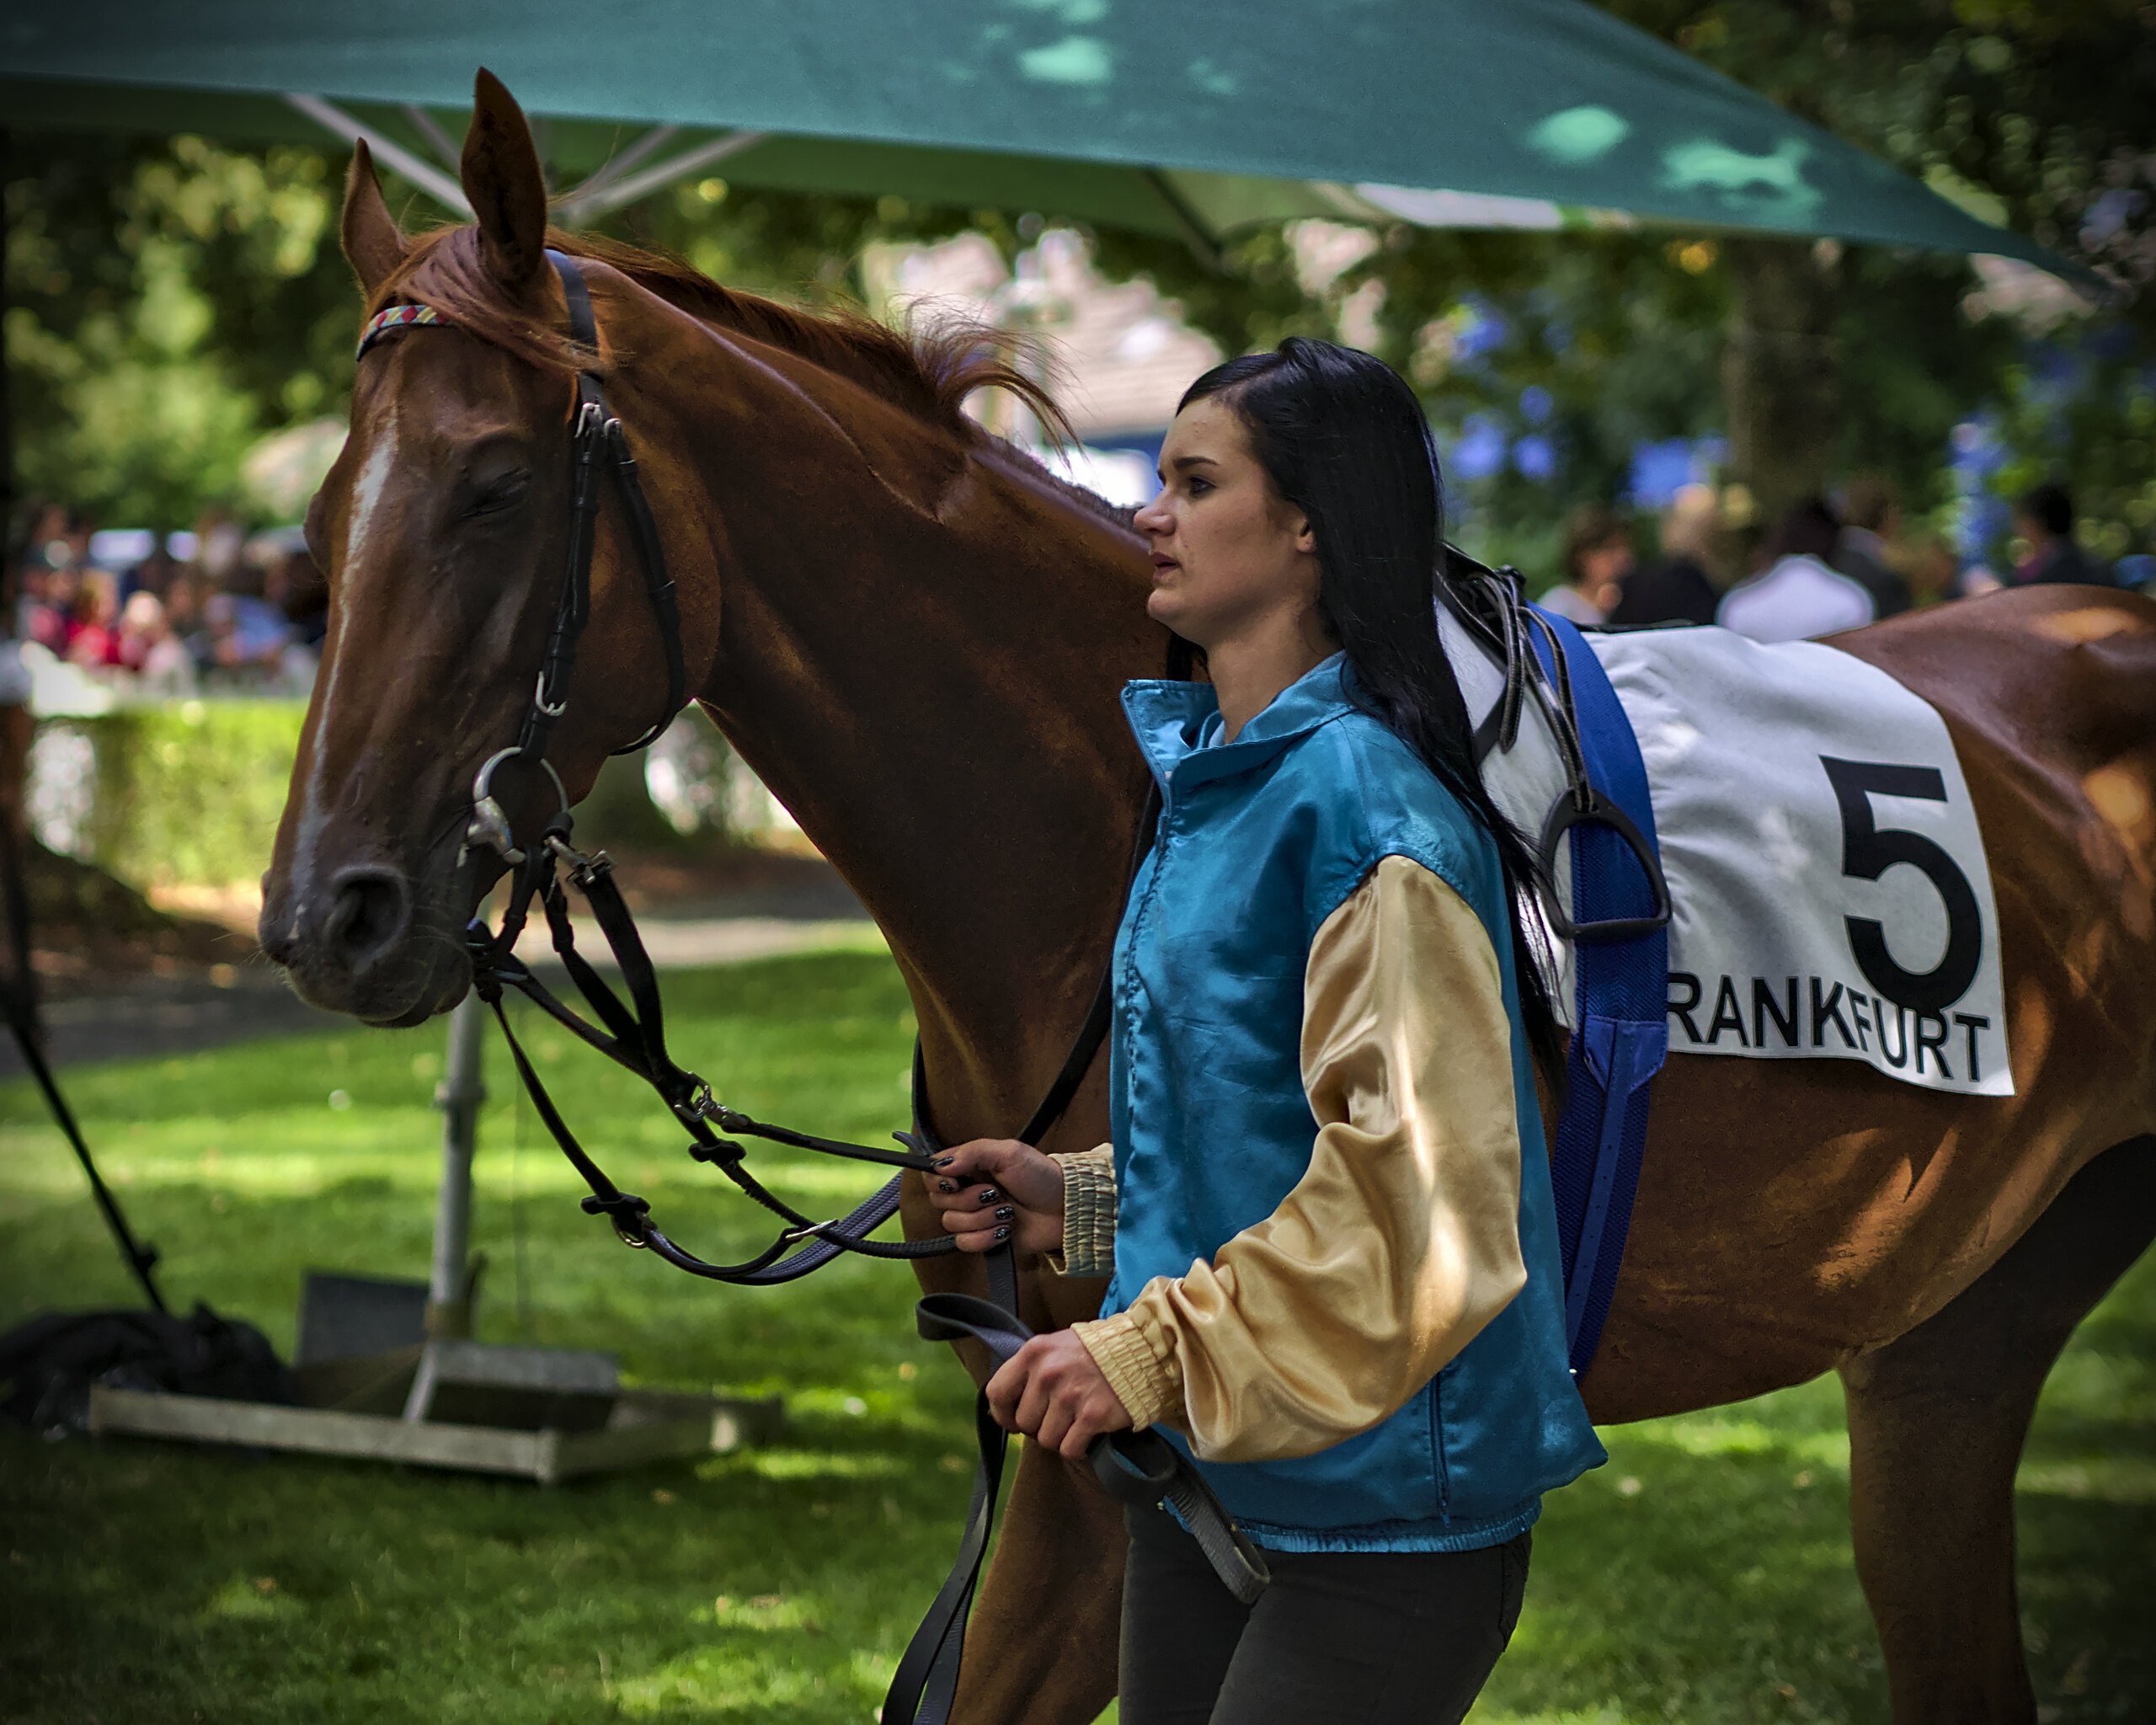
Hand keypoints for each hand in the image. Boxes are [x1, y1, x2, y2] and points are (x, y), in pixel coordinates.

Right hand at [931, 1138, 1064, 1254]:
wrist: (1065, 1209)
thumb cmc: (1041, 1176)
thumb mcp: (1008, 1152)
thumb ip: (972, 1153)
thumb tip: (940, 1166)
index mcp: (969, 1167)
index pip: (932, 1173)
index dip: (939, 1180)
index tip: (956, 1181)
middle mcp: (968, 1191)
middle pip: (938, 1200)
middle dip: (967, 1199)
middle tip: (994, 1194)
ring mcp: (975, 1217)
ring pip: (952, 1223)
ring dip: (981, 1218)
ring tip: (1006, 1212)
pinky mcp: (984, 1239)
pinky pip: (965, 1244)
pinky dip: (985, 1238)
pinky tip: (1005, 1230)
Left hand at [987, 1330, 1132, 1459]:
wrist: (1142, 1352)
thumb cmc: (1095, 1352)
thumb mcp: (1056, 1347)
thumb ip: (1031, 1370)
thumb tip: (1005, 1407)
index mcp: (1034, 1353)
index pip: (997, 1393)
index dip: (1003, 1414)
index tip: (1014, 1421)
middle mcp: (1048, 1373)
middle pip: (1024, 1423)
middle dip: (1039, 1426)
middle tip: (1060, 1416)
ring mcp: (1070, 1395)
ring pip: (1046, 1440)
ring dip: (1060, 1437)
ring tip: (1077, 1420)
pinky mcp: (1092, 1415)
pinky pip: (1069, 1449)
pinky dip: (1078, 1447)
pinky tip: (1088, 1432)